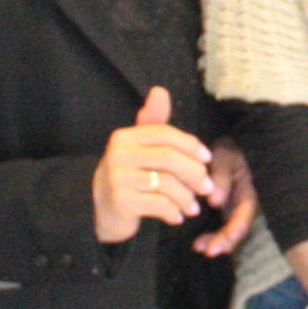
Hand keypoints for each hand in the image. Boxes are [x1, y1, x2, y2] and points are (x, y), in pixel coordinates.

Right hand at [92, 87, 215, 242]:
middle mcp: (117, 154)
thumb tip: (160, 91)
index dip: (190, 145)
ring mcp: (117, 178)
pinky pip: (158, 204)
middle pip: (168, 158)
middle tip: (207, 188)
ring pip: (166, 184)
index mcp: (124, 137)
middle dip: (194, 173)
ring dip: (186, 197)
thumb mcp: (139, 147)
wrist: (100, 210)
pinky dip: (173, 212)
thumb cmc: (128, 175)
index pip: (164, 133)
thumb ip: (153, 122)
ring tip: (193, 207)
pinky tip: (177, 217)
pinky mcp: (120, 202)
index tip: (207, 158)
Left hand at [192, 140, 260, 259]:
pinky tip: (198, 244)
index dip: (235, 229)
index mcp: (249, 189)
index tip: (221, 242)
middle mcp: (244, 201)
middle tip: (208, 251)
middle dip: (225, 241)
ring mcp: (235, 206)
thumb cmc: (227, 147)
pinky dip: (210, 235)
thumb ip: (221, 176)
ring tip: (199, 248)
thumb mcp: (224, 156)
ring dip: (216, 240)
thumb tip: (215, 201)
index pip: (245, 213)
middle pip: (239, 226)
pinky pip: (220, 226)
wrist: (227, 144)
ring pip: (229, 229)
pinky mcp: (225, 208)